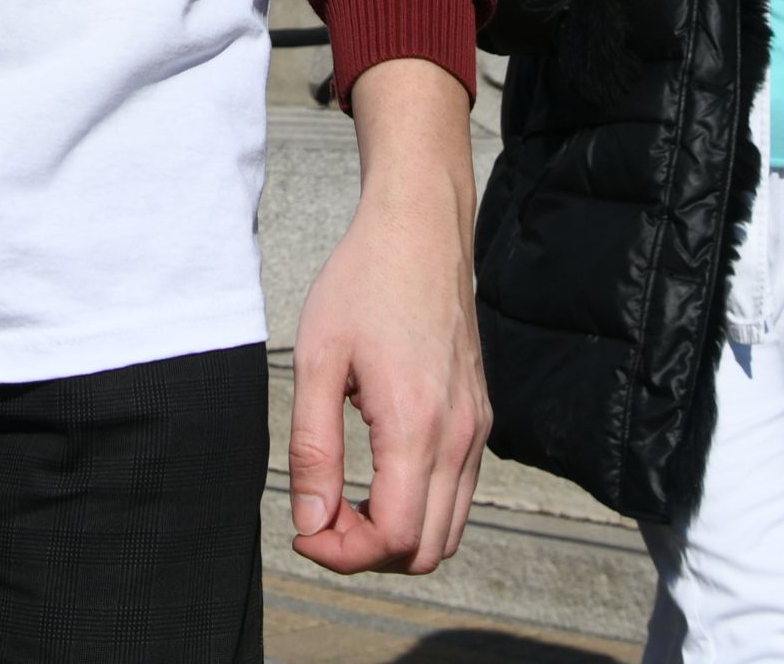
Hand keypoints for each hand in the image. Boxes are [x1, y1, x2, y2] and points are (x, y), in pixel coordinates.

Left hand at [291, 58, 488, 575]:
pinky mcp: (480, 419)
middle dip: (368, 552)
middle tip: (320, 514)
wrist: (421, 230)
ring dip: (397, 534)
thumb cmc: (364, 283)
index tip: (303, 527)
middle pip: (427, 550)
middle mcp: (459, 437)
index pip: (395, 538)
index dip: (342, 552)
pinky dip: (421, 508)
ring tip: (345, 498)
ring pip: (449, 531)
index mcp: (417, 426)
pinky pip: (459, 495)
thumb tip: (309, 522)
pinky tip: (378, 475)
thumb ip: (312, 451)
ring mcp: (477, 430)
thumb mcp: (318, 361)